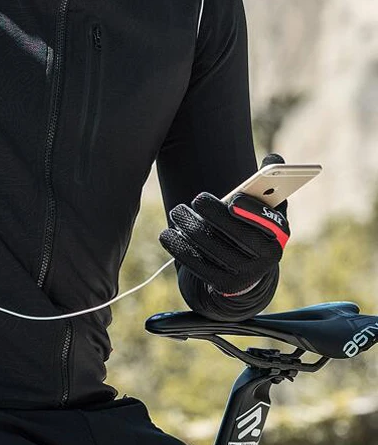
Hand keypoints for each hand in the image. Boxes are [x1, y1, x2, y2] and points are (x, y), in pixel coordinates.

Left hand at [158, 156, 290, 295]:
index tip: (233, 201)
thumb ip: (268, 183)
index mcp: (278, 235)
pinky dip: (180, 248)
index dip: (252, 212)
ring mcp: (244, 275)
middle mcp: (266, 258)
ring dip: (191, 227)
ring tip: (177, 212)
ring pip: (213, 248)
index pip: (268, 223)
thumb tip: (273, 159)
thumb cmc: (251, 228)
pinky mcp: (223, 285)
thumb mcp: (265, 209)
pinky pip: (197, 265)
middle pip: (236, 235)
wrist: (246, 273)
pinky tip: (167, 235)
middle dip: (214, 214)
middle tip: (196, 199)